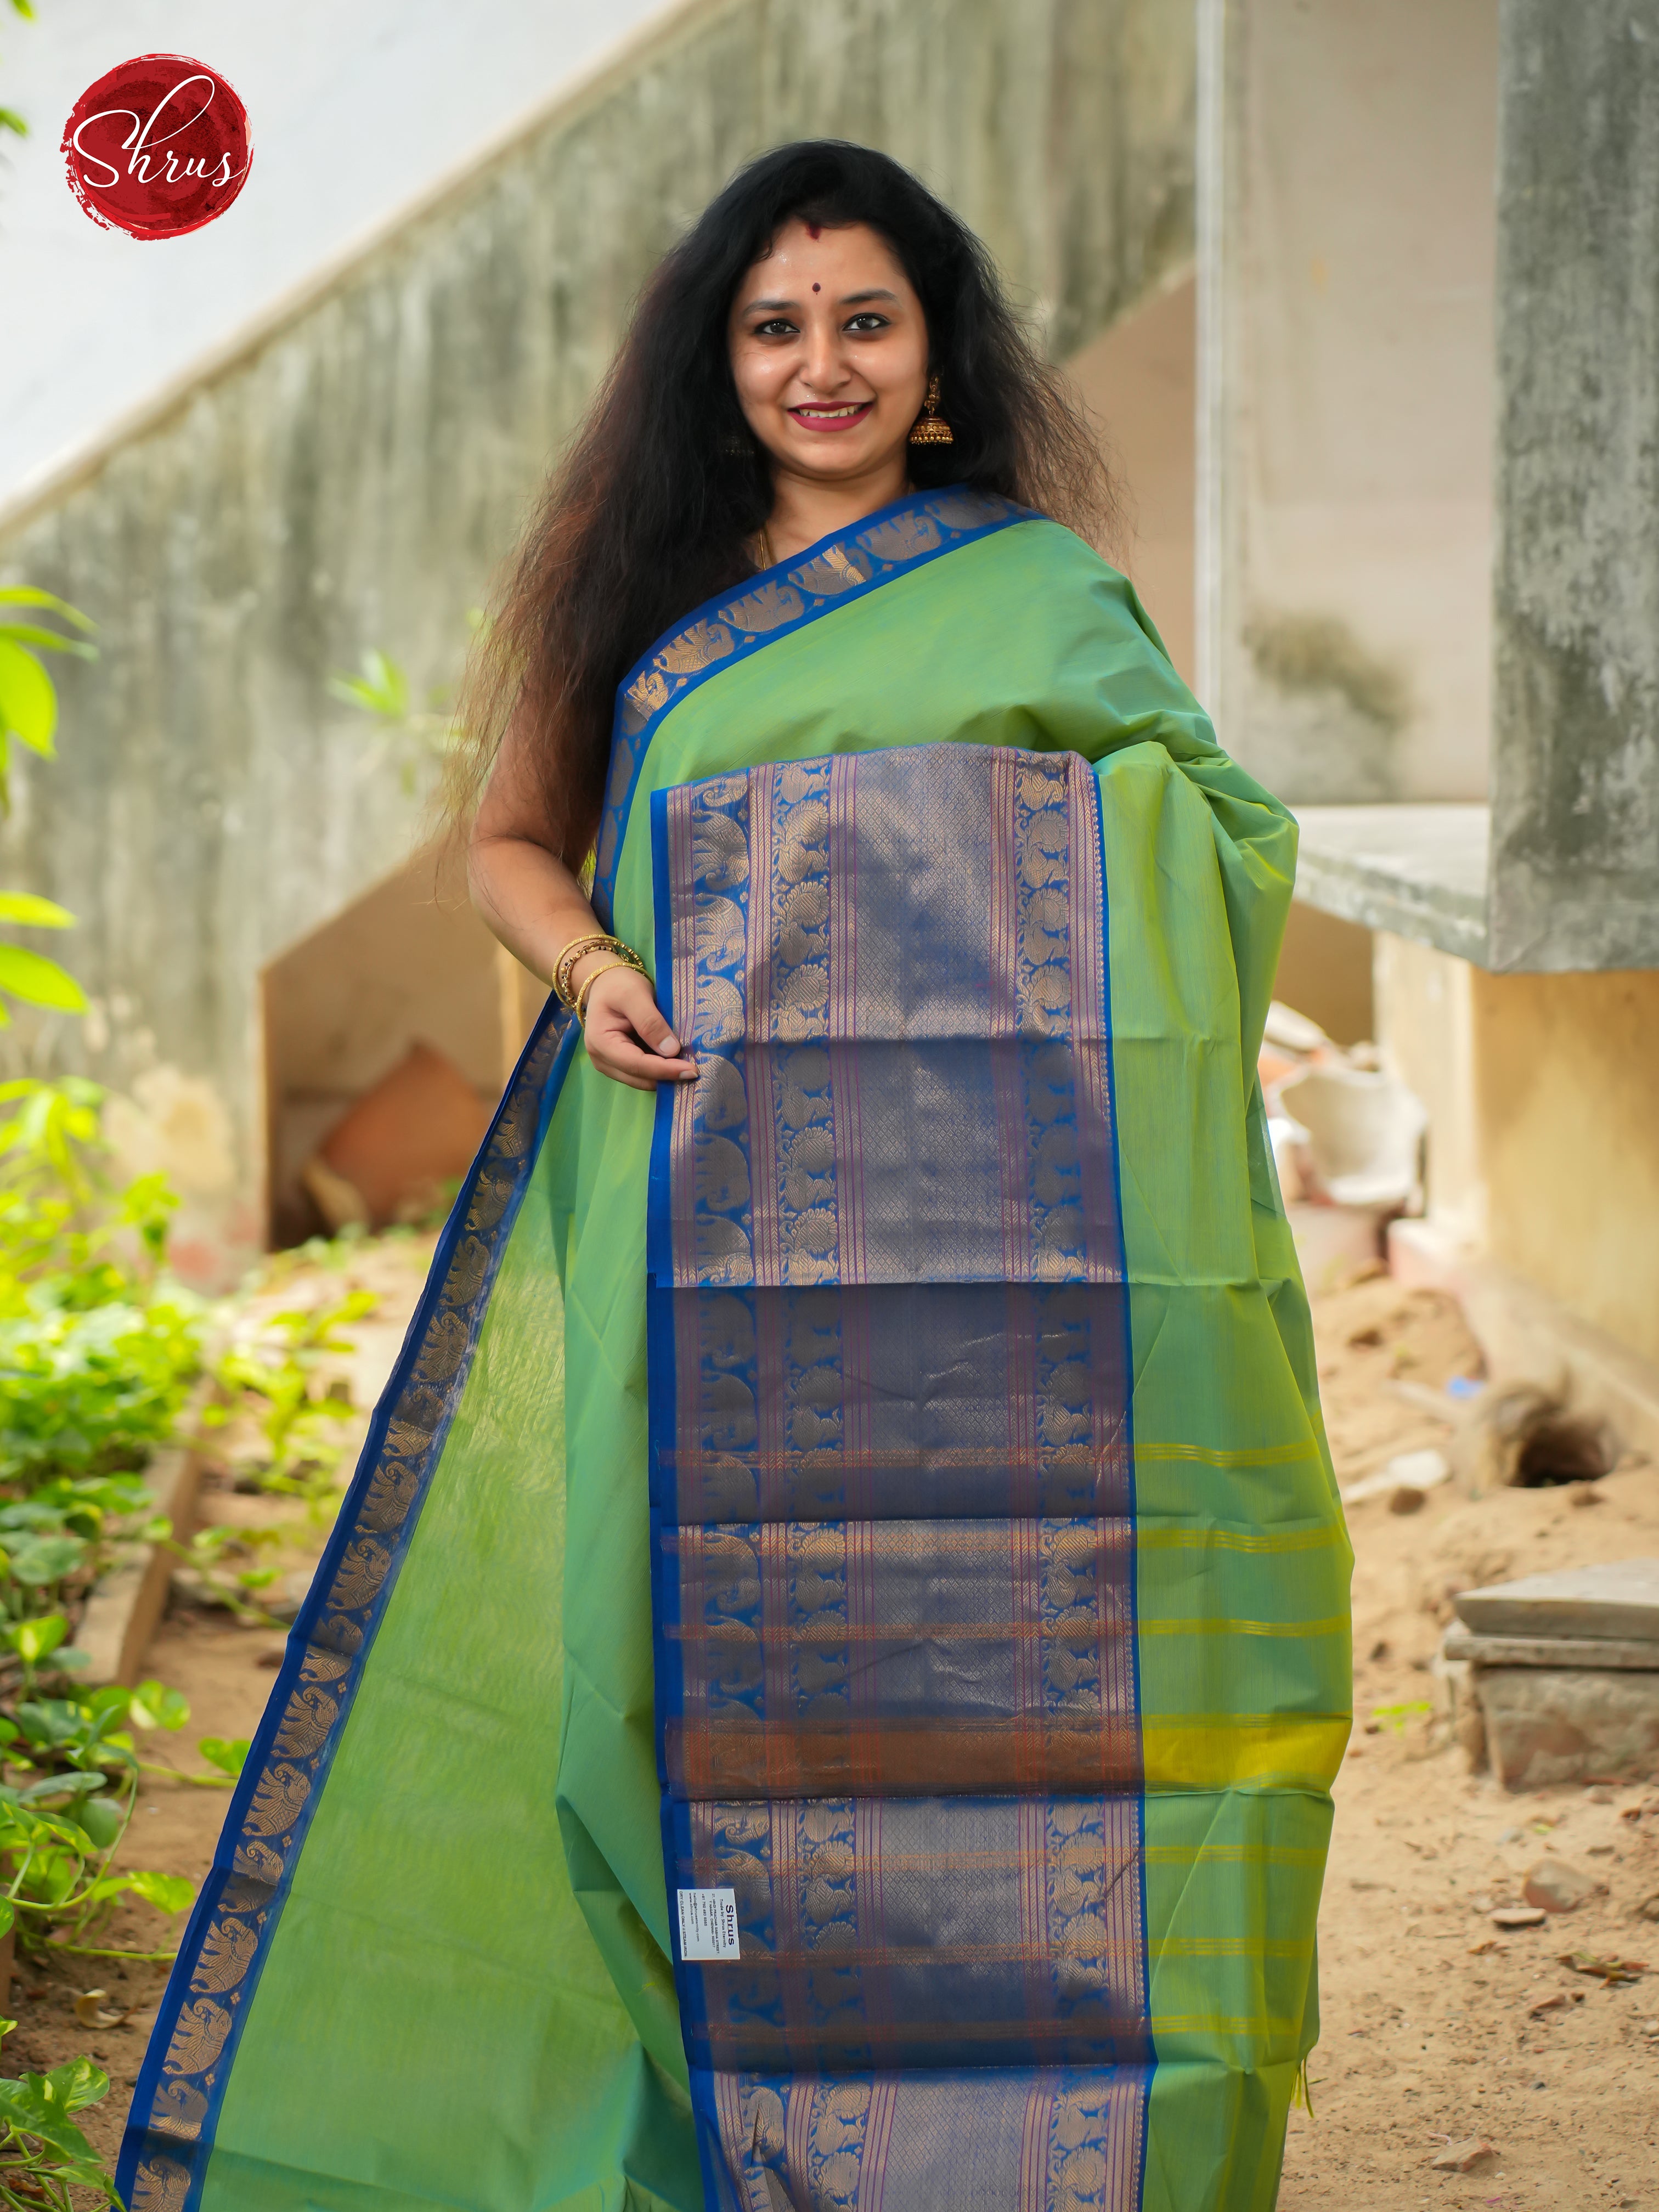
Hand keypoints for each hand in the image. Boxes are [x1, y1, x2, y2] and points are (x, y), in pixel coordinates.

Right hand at [580, 965, 697, 1090]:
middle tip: (696, 1070)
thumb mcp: (634, 995)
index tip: (692, 1069)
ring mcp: (609, 1064)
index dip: (664, 1070)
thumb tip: (671, 1050)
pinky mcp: (619, 1065)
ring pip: (642, 1080)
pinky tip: (677, 1063)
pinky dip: (660, 1071)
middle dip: (667, 1076)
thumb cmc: (619, 985)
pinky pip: (642, 1074)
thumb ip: (650, 1022)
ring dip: (665, 1076)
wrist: (607, 983)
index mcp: (600, 1042)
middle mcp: (601, 1059)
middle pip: (639, 1077)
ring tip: (688, 1066)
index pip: (636, 1064)